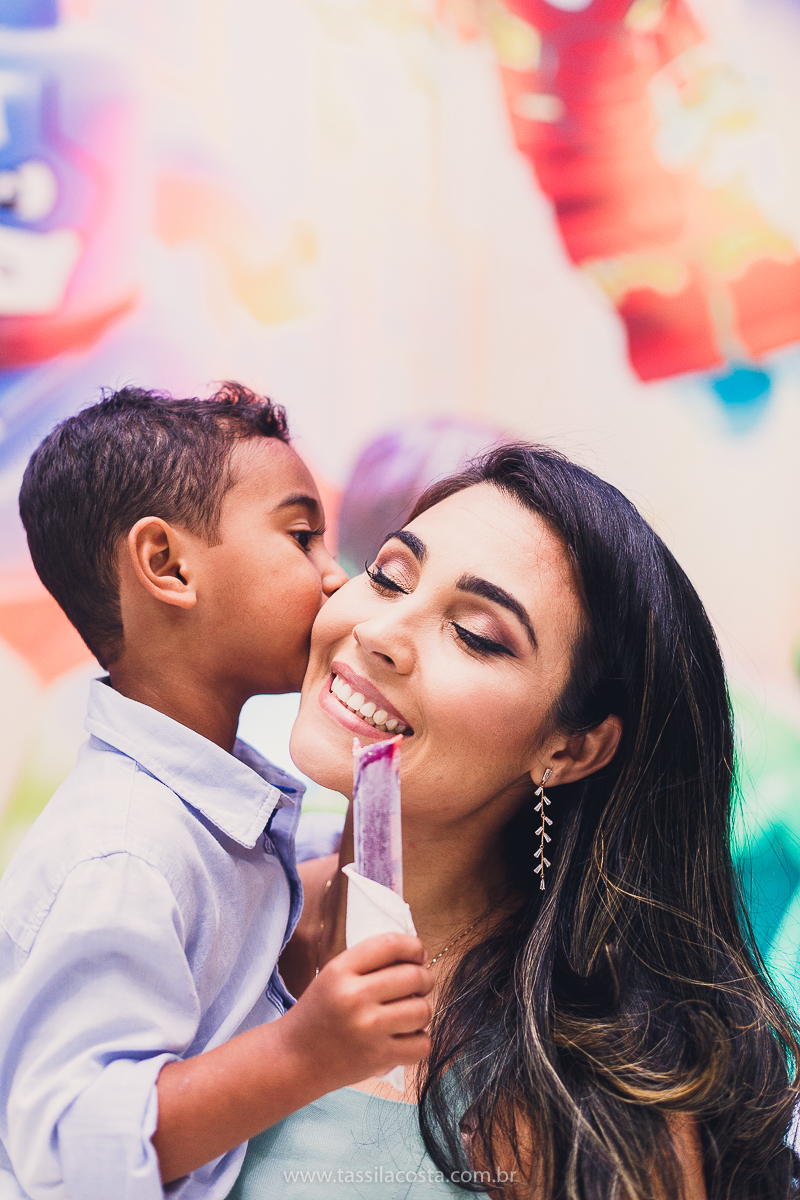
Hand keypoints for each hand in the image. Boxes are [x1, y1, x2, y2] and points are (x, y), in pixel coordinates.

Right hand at [278, 932, 433, 1087]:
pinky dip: (419, 1042)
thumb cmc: (319, 1013)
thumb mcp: (333, 975)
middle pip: (414, 976)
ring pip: (423, 1011)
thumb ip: (370, 963)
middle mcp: (354, 996)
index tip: (418, 955)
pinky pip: (422, 1044)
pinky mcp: (378, 1058)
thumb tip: (419, 956)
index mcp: (340, 970)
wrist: (293, 1059)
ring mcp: (368, 1029)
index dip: (414, 947)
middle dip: (424, 980)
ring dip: (421, 1012)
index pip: (391, 944)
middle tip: (418, 987)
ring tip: (407, 1016)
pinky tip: (404, 1039)